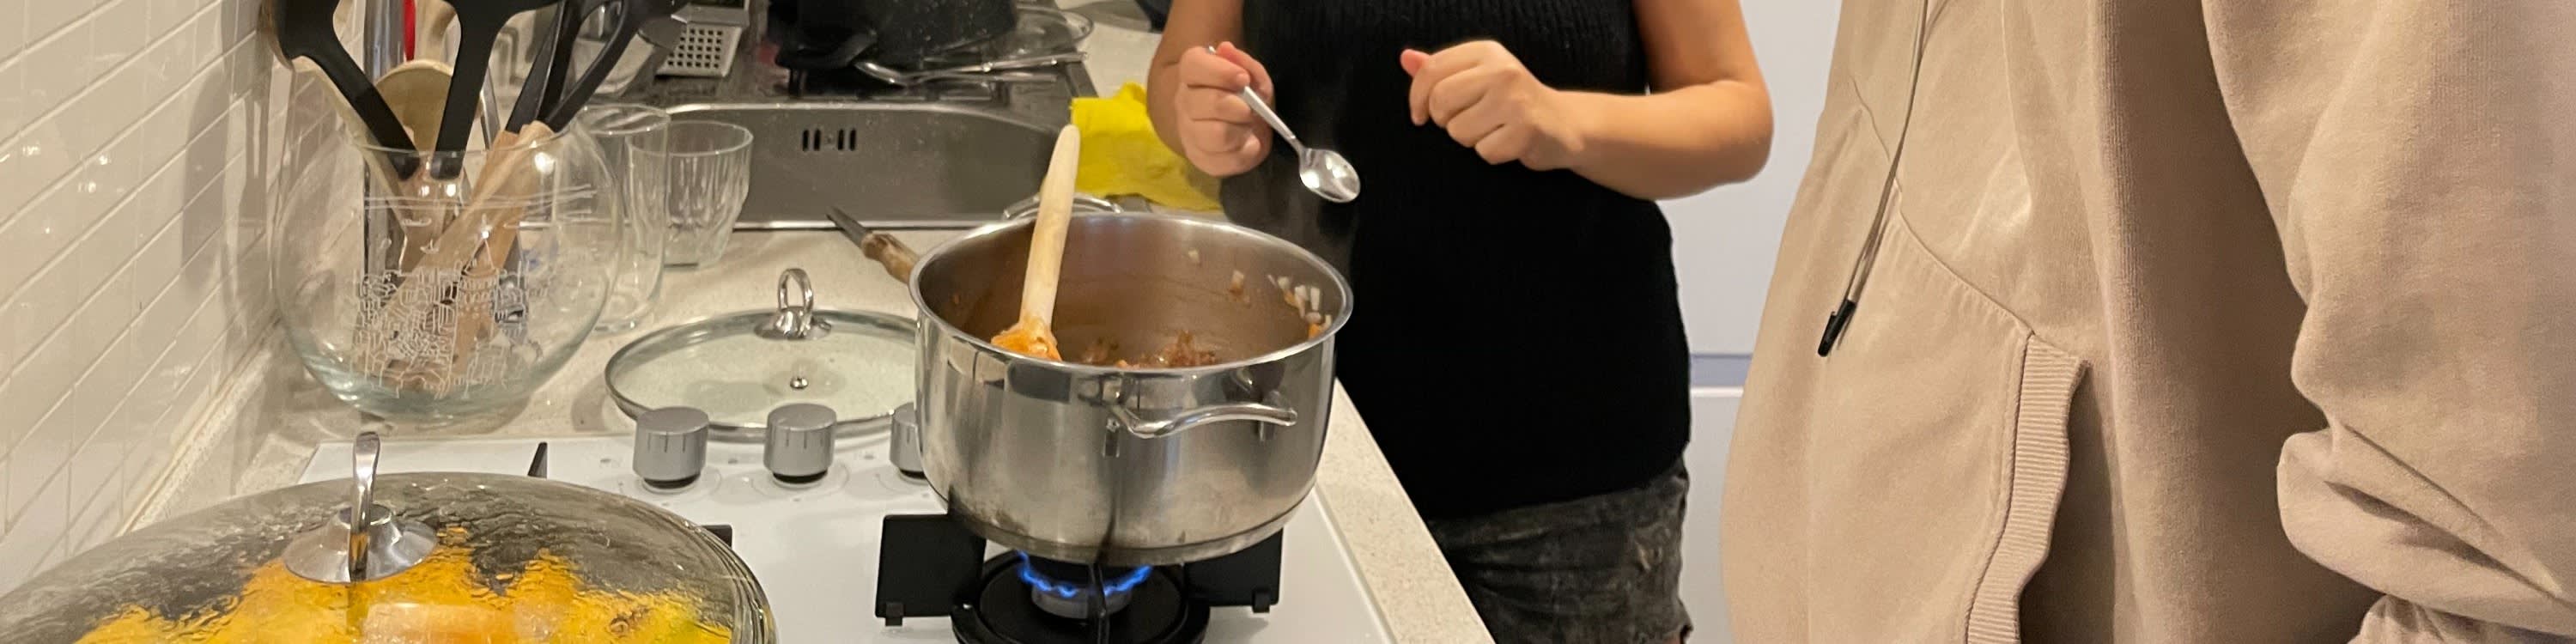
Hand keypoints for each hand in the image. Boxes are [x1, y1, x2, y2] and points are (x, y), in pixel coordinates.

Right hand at [1172, 42, 1275, 176]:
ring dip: (1240, 131)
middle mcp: (1184, 101)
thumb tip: (1226, 49)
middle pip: (1203, 103)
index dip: (1219, 72)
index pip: (1193, 66)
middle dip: (1237, 107)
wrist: (1245, 129)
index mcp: (1193, 73)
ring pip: (1214, 134)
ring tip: (1248, 128)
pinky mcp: (1199, 159)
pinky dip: (1244, 153)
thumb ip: (1245, 64)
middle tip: (1251, 110)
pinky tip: (1246, 144)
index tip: (1243, 79)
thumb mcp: (1255, 77)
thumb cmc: (1248, 97)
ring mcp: (1188, 132)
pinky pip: (1222, 159)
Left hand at [1402, 42, 1586, 169]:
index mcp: (1486, 52)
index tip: (1420, 116)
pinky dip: (1492, 154)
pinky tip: (1508, 143)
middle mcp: (1502, 71)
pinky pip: (1483, 152)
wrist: (1565, 124)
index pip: (1431, 71)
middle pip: (1440, 102)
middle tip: (1467, 122)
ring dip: (1470, 140)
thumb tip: (1406, 58)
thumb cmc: (1512, 101)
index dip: (1416, 98)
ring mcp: (1516, 100)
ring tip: (1493, 130)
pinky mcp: (1526, 130)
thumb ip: (1441, 69)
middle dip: (1445, 121)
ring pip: (1458, 131)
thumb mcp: (1479, 76)